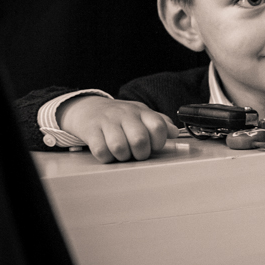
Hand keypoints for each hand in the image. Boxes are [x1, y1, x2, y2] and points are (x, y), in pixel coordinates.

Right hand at [57, 96, 178, 162]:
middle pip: (140, 140)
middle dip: (141, 154)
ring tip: (122, 153)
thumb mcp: (142, 115)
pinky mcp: (91, 131)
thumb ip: (160, 123)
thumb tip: (175, 132)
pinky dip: (106, 157)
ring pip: (119, 147)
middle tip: (137, 153)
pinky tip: (108, 152)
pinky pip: (101, 151)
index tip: (154, 145)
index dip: (159, 142)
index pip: (158, 126)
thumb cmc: (119, 116)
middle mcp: (125, 115)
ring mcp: (107, 122)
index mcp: (141, 112)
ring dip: (123, 156)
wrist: (88, 108)